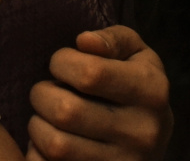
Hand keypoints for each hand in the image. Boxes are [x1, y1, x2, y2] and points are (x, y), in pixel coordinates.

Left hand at [26, 26, 172, 160]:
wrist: (152, 138)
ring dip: (38, 125)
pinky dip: (38, 153)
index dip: (62, 62)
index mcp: (151, 90)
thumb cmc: (134, 84)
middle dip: (42, 94)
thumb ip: (112, 40)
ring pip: (56, 145)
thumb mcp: (135, 53)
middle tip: (47, 91)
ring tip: (46, 116)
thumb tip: (84, 42)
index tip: (61, 64)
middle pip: (67, 111)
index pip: (90, 73)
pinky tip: (47, 141)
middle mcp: (143, 131)